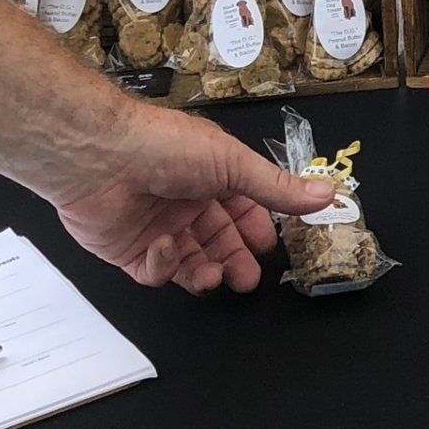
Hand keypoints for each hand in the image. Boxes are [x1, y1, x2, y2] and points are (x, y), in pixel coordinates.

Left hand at [53, 107, 333, 293]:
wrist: (99, 158)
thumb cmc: (167, 148)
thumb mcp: (234, 165)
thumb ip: (278, 187)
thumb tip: (328, 194)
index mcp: (212, 176)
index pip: (244, 208)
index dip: (257, 229)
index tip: (270, 247)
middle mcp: (186, 202)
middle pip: (219, 241)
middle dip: (235, 261)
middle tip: (248, 280)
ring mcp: (157, 227)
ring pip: (191, 263)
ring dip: (206, 272)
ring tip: (215, 276)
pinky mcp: (128, 251)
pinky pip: (155, 272)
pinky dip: (164, 266)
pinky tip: (165, 247)